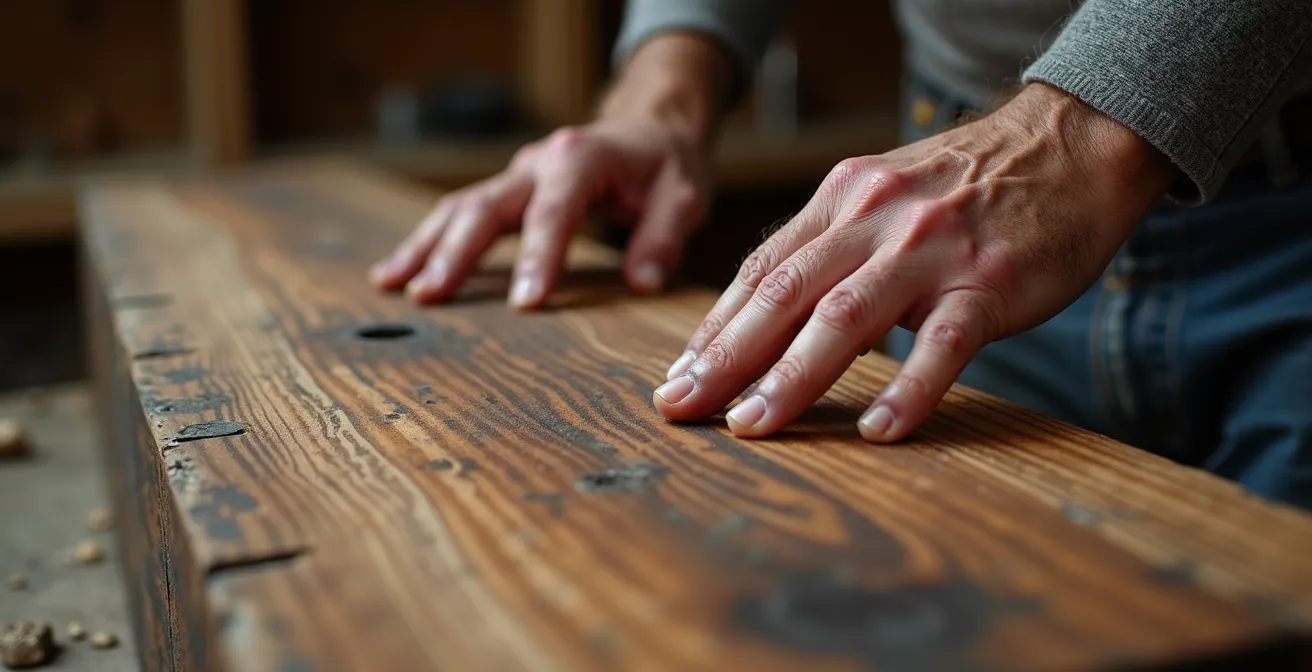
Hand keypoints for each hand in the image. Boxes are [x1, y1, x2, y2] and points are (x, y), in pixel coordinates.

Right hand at [369, 34, 729, 308]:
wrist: (650, 127)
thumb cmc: (666, 163)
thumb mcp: (684, 194)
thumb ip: (663, 236)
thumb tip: (643, 281)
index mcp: (582, 158)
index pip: (555, 211)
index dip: (538, 256)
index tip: (526, 303)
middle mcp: (539, 162)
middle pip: (487, 206)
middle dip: (457, 252)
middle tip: (430, 295)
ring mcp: (517, 175)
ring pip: (460, 207)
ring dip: (426, 246)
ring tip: (394, 285)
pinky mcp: (507, 190)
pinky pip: (460, 213)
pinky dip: (428, 242)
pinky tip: (397, 273)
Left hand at [653, 83, 1175, 441]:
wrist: (1073, 144)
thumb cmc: (971, 185)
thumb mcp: (886, 193)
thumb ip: (832, 244)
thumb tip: (770, 310)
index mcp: (843, 198)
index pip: (761, 270)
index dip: (714, 326)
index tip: (678, 375)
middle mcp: (876, 219)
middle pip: (783, 294)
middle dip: (725, 357)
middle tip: (680, 407)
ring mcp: (932, 251)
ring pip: (845, 317)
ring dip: (791, 377)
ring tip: (752, 426)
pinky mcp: (989, 284)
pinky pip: (943, 344)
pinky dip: (908, 389)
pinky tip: (878, 432)